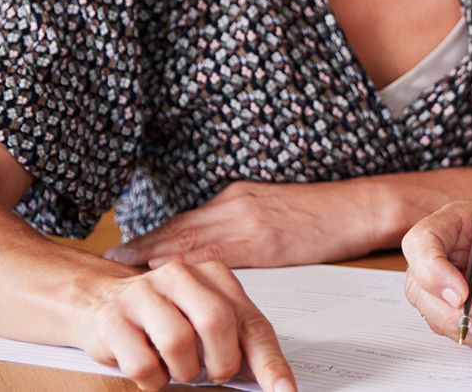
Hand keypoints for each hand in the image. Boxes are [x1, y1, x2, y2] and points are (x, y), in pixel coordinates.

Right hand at [74, 260, 294, 391]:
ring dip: (183, 370)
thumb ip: (235, 338)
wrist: (98, 299)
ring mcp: (144, 295)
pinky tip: (151, 368)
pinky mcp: (113, 319)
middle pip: (217, 322)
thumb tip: (268, 380)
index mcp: (214, 277)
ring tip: (177, 367)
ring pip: (179, 342)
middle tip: (214, 374)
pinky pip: (143, 364)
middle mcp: (181, 277)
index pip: (253, 324)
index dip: (271, 363)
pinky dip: (152, 380)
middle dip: (221, 362)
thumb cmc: (161, 314)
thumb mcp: (203, 317)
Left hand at [106, 180, 380, 267]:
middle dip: (144, 245)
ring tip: (126, 268)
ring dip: (154, 254)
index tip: (127, 248)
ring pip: (189, 239)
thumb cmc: (326, 214)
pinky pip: (215, 255)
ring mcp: (247, 221)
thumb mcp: (276, 212)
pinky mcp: (263, 241)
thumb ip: (245, 225)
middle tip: (111, 259)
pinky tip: (166, 274)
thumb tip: (219, 252)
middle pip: (179, 227)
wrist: (360, 207)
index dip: (155, 235)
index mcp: (238, 197)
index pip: (187, 220)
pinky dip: (186, 264)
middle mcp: (235, 204)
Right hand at [401, 201, 471, 347]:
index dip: (432, 271)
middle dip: (456, 314)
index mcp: (460, 222)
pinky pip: (464, 333)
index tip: (462, 295)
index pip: (422, 241)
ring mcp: (449, 285)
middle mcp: (447, 253)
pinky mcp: (460, 312)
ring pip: (440, 318)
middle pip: (420, 288)